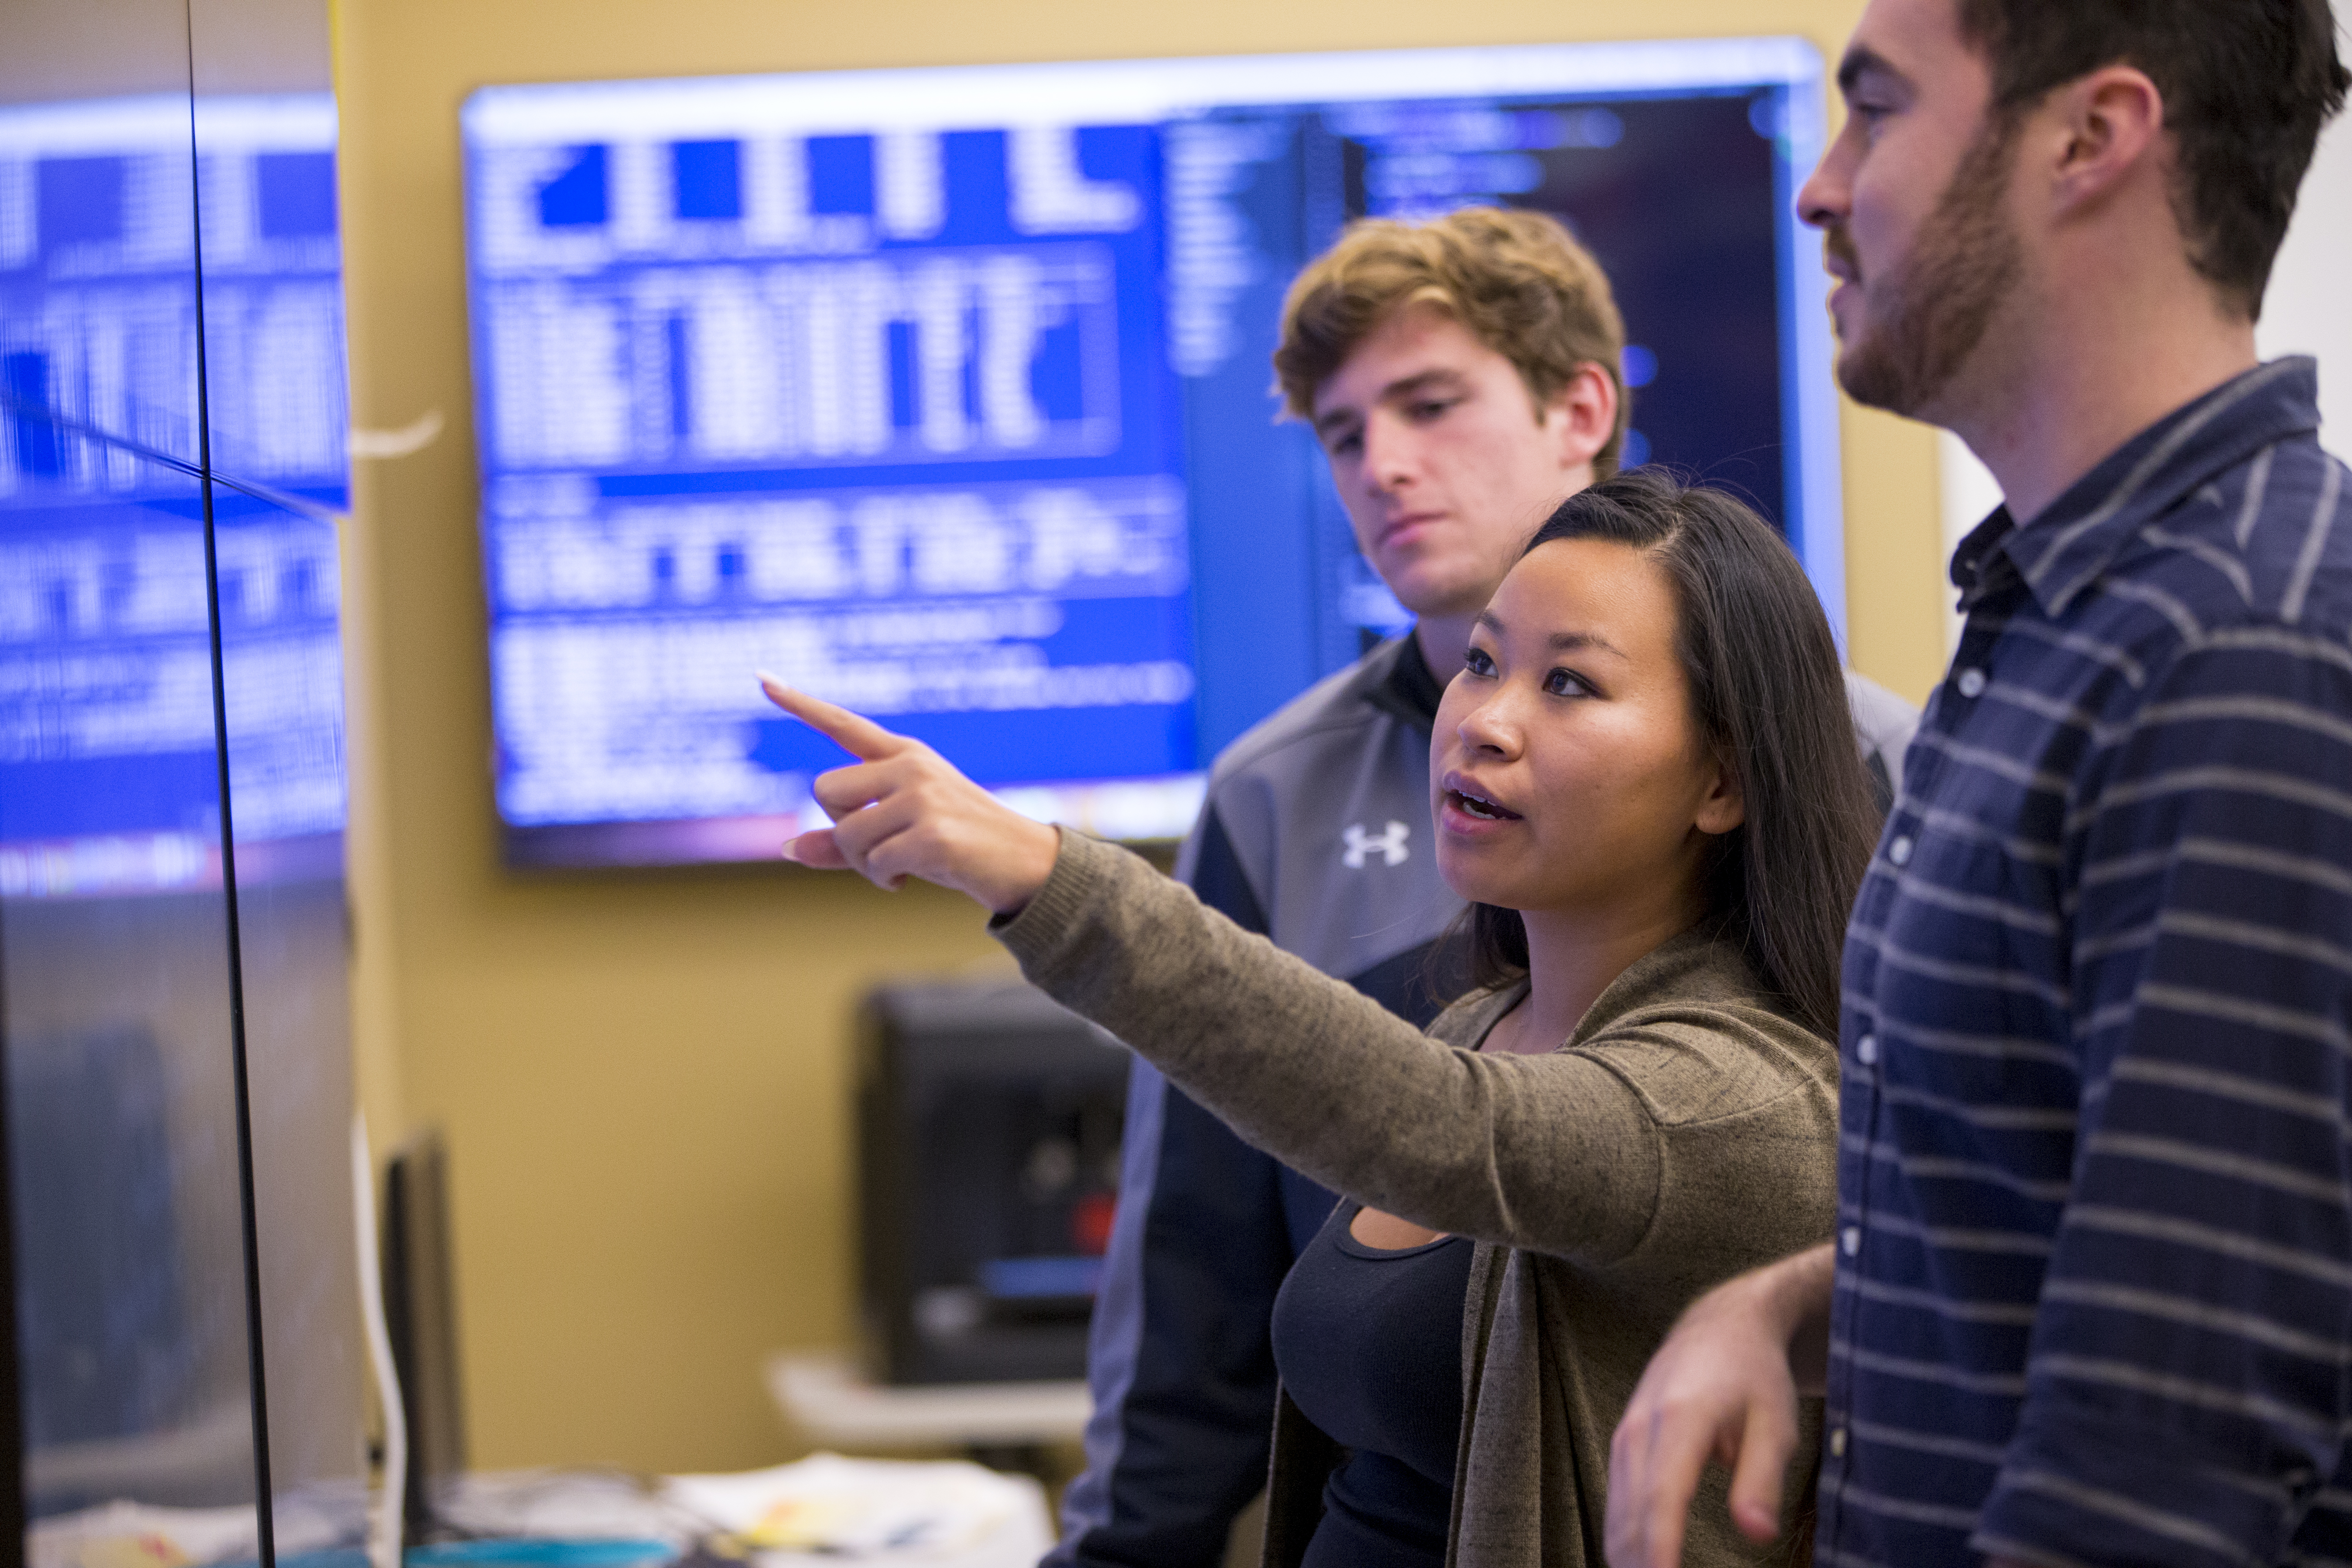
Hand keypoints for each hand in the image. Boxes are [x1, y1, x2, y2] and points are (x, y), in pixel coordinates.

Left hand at [759, 677, 1061, 915]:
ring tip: (899, 866)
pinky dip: (885, 880)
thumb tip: (788, 848)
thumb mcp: (900, 832)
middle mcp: (911, 766)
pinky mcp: (932, 833)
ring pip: (845, 834)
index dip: (799, 702)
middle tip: (880, 847)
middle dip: (841, 830)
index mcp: (904, 755)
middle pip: (825, 791)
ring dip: (863, 864)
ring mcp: (923, 796)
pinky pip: (875, 863)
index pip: (843, 724)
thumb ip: (843, 839)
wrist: (1024, 863)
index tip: (761, 678)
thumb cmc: (957, 845)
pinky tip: (911, 878)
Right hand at [1606, 1244, 1833, 1567]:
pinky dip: (1627, 1543)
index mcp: (1681, 1419)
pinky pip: (1618, 1505)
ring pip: (1617, 1516)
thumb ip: (1763, 1478)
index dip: (1661, 1550)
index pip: (1663, 1499)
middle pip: (1631, 1516)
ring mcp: (1625, 1437)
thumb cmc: (1755, 1376)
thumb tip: (1756, 1534)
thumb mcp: (1776, 1423)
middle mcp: (1641, 1429)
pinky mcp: (1623, 1446)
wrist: (1720, 1329)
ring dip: (1631, 1561)